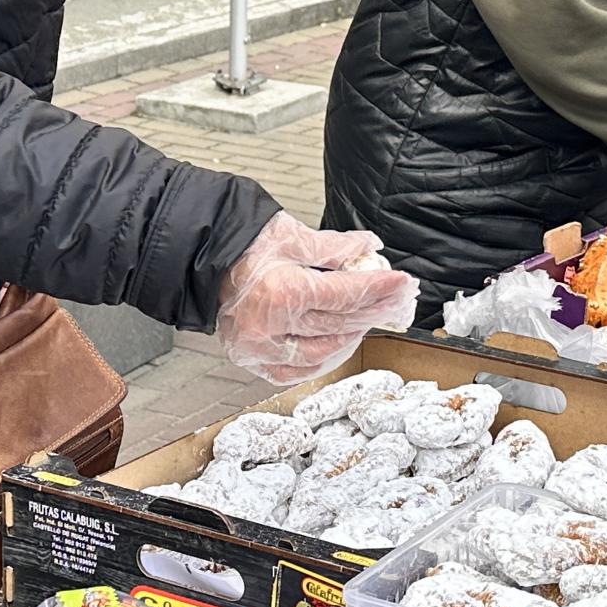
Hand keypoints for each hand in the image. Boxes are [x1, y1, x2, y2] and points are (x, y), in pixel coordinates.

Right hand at [216, 213, 418, 384]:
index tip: (402, 282)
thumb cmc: (246, 245)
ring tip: (370, 319)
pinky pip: (297, 370)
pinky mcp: (253, 360)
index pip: (344, 294)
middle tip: (399, 301)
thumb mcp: (292, 236)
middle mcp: (270, 326)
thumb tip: (371, 248)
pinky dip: (323, 358)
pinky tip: (340, 342)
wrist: (204, 260)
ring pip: (322, 352)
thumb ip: (335, 247)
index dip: (378, 289)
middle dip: (374, 311)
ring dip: (352, 336)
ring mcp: (260, 349)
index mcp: (281, 291)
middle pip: (339, 323)